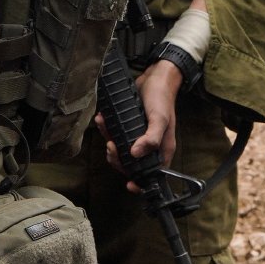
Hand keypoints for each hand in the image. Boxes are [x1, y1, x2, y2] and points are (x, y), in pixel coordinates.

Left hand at [100, 60, 182, 182]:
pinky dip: (107, 129)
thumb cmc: (162, 99)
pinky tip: (102, 119)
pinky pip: (115, 135)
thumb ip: (151, 138)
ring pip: (120, 151)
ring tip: (104, 127)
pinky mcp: (128, 127)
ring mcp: (138, 138)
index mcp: (161, 150)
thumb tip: (135, 154)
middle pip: (131, 165)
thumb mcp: (160, 119)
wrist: (155, 78)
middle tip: (111, 146)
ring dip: (109, 143)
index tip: (130, 185)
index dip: (141, 183)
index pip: (152, 174)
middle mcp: (149, 147)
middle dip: (117, 159)